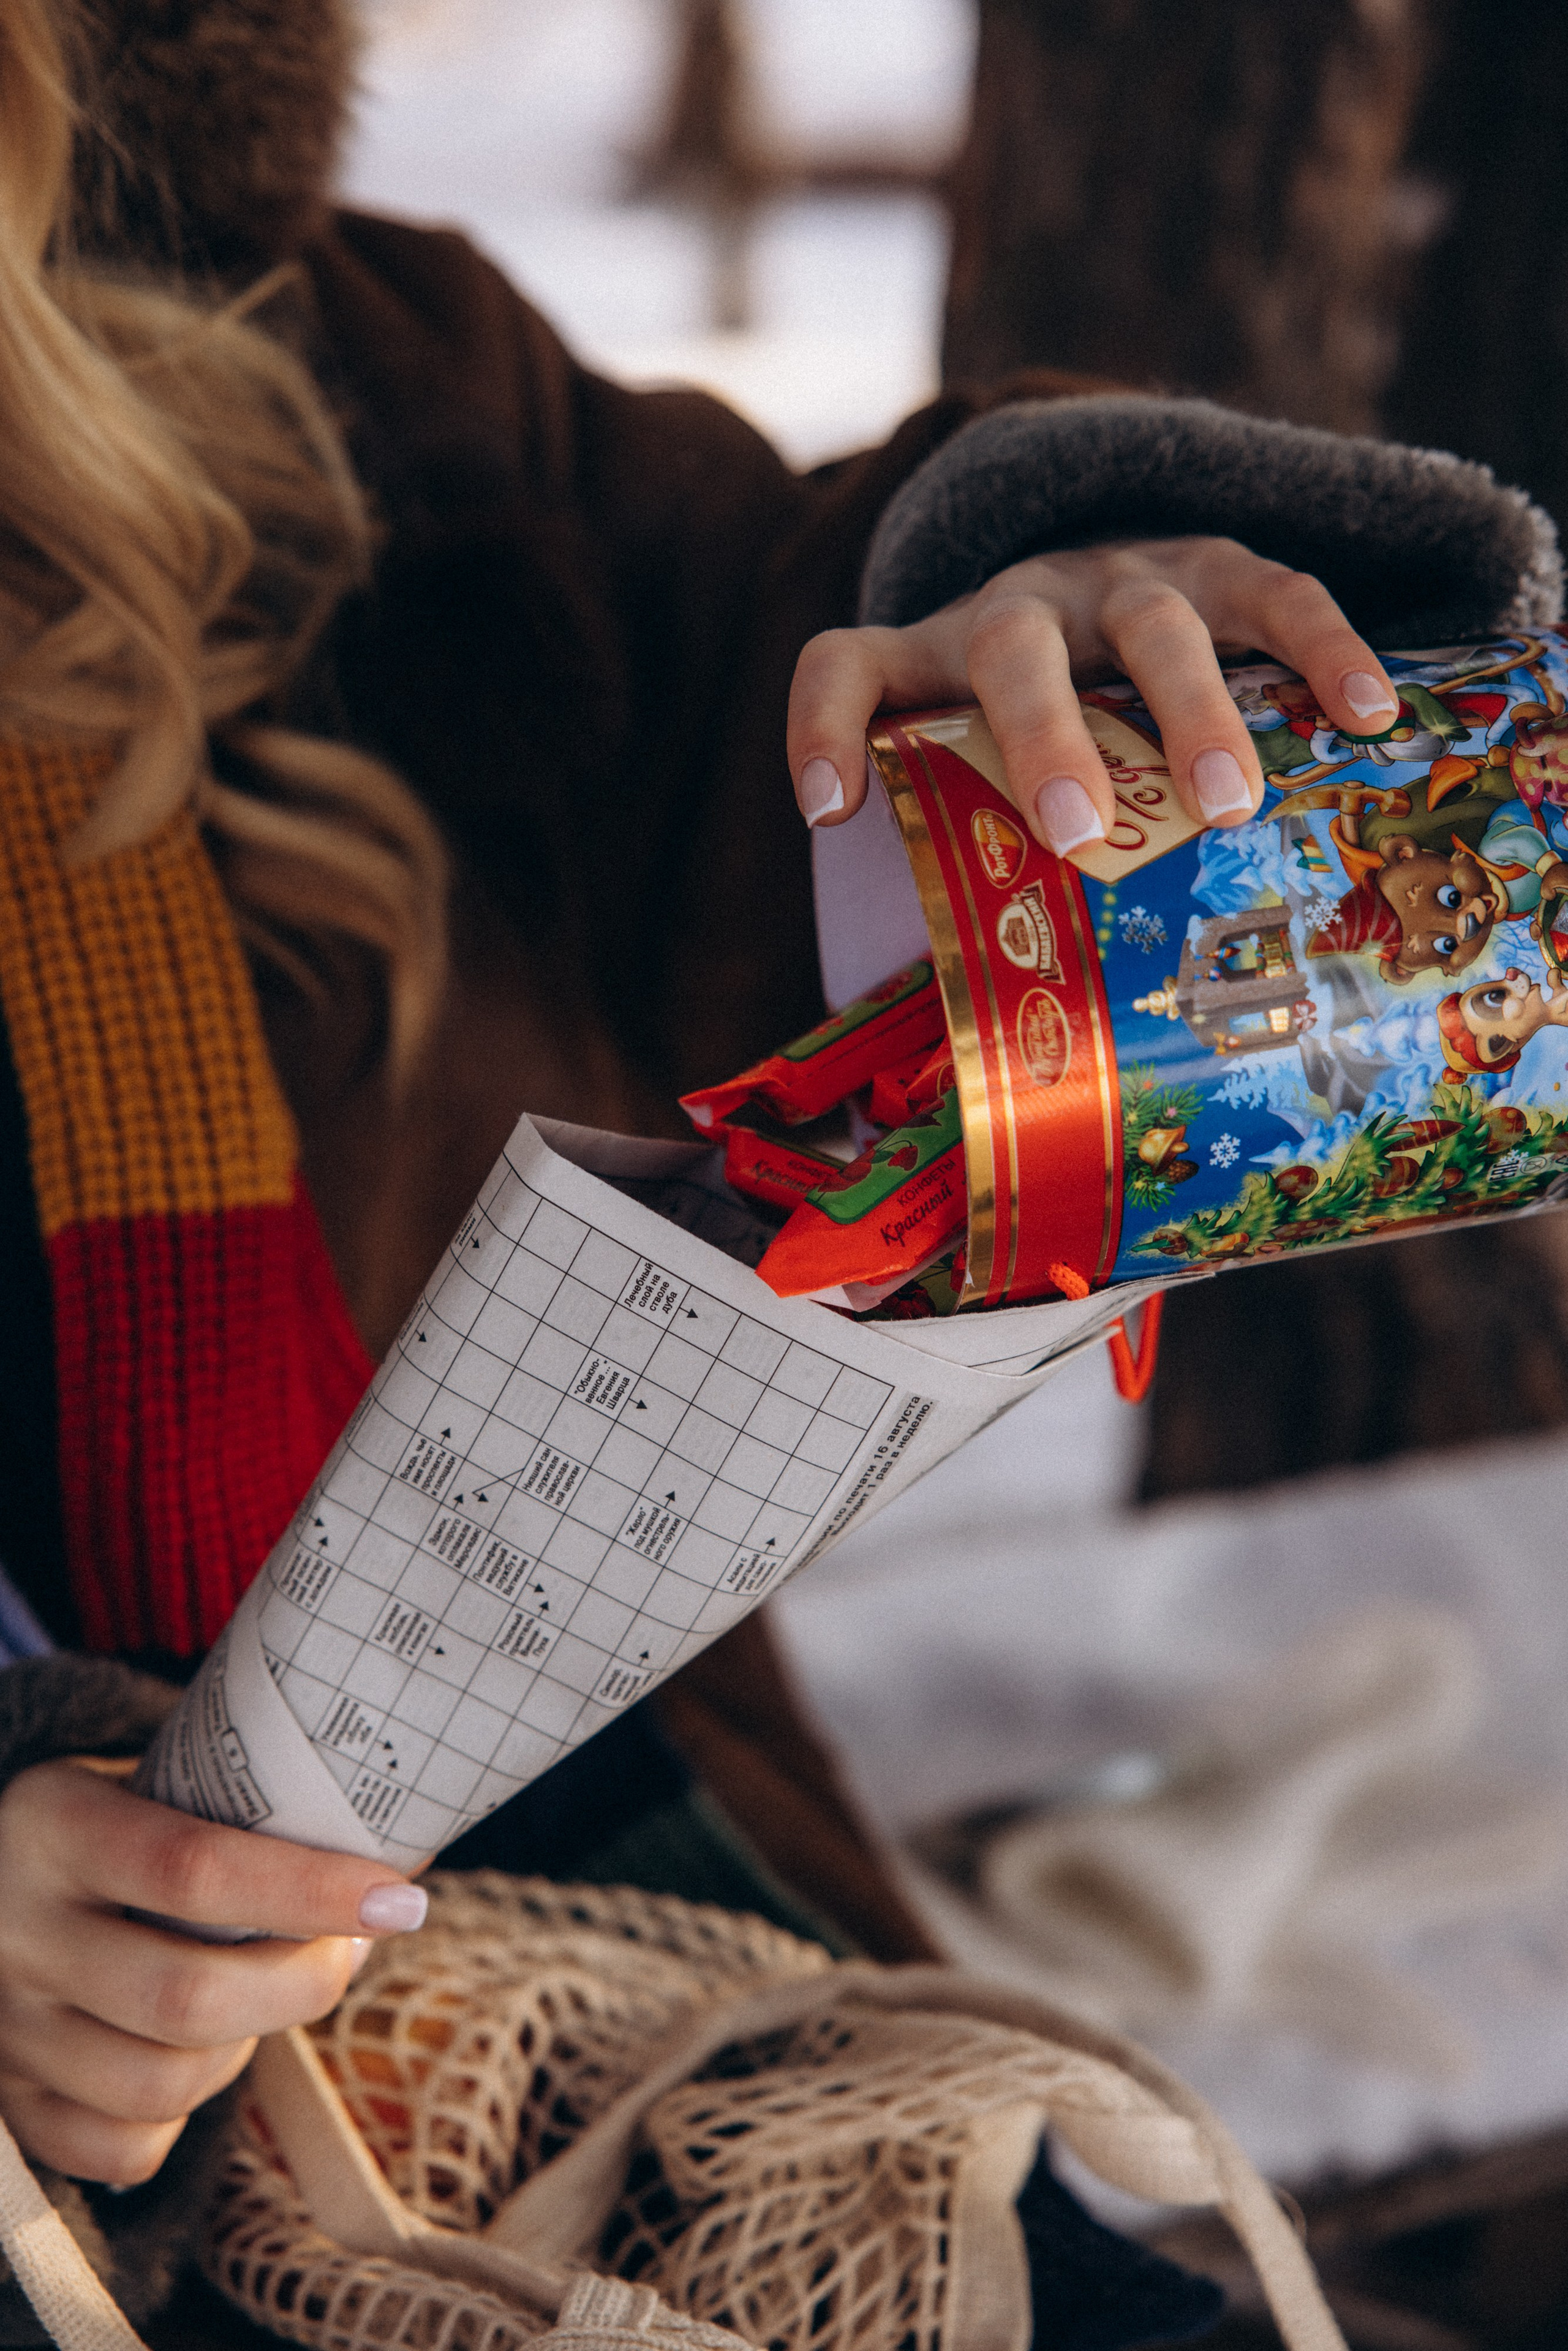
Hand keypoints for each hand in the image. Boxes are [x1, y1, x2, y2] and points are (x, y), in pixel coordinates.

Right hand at [0, 1759, 427, 2184]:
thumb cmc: (111, 1822)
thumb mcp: (149, 1783)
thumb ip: (248, 1807)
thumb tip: (412, 1843)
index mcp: (54, 1826)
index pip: (193, 1869)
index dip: (307, 1890)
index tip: (397, 1898)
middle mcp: (16, 1930)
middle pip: (186, 1998)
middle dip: (301, 1986)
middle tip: (347, 1952)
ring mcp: (6, 2027)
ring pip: (162, 2085)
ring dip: (245, 2050)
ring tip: (265, 1995)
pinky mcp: (8, 2101)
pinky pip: (124, 2146)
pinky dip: (183, 2115)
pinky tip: (201, 2051)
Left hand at [787, 537, 1398, 853]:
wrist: (1105, 575)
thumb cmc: (1039, 719)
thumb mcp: (985, 766)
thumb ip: (966, 861)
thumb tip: (956, 1060)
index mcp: (935, 659)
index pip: (846, 667)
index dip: (822, 727)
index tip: (828, 809)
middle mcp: (1020, 607)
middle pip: (1017, 651)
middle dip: (1046, 738)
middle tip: (1079, 831)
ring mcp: (1123, 578)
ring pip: (1154, 623)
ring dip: (1190, 710)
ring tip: (1228, 802)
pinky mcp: (1221, 562)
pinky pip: (1275, 592)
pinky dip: (1324, 646)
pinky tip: (1365, 713)